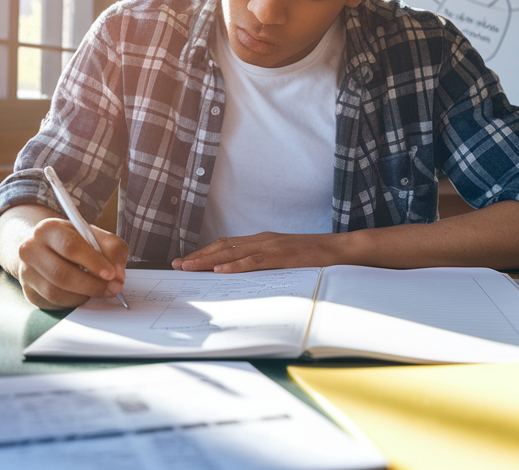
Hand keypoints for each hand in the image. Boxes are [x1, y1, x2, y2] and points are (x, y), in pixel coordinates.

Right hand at [0, 206, 128, 308]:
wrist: (43, 248)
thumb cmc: (71, 241)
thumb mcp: (92, 235)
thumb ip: (112, 248)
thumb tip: (118, 273)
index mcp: (48, 229)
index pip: (70, 247)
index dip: (93, 262)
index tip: (112, 274)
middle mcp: (31, 249)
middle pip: (61, 273)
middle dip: (92, 284)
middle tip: (113, 287)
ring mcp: (27, 272)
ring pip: (57, 292)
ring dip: (85, 295)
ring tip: (101, 290)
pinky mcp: (30, 292)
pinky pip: (54, 303)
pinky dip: (74, 301)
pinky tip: (84, 293)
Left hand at [171, 232, 342, 272]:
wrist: (341, 249)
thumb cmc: (314, 258)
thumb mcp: (285, 261)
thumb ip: (266, 265)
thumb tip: (246, 277)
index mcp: (262, 241)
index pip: (226, 246)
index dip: (205, 253)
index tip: (186, 261)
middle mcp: (263, 240)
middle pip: (223, 247)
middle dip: (199, 256)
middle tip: (178, 265)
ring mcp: (272, 246)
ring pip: (233, 252)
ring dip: (208, 260)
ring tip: (189, 267)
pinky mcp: (282, 256)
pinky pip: (254, 261)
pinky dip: (235, 266)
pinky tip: (221, 271)